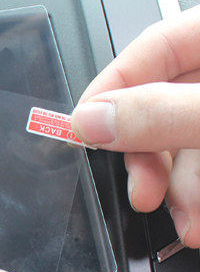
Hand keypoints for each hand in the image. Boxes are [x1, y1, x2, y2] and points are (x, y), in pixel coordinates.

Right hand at [70, 5, 199, 246]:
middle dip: (152, 160)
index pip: (153, 48)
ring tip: (188, 223)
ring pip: (191, 144)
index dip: (110, 89)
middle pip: (167, 105)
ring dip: (181, 192)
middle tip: (142, 192)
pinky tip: (199, 220)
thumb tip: (92, 122)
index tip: (82, 132)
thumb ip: (163, 114)